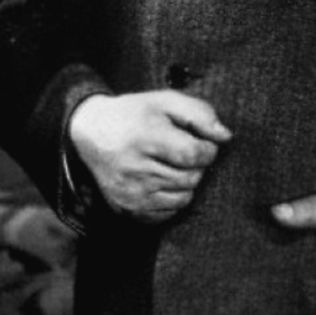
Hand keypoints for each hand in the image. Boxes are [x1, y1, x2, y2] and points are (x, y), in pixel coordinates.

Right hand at [68, 90, 230, 222]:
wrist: (89, 132)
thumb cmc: (133, 114)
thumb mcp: (164, 101)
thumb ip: (199, 113)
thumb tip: (226, 136)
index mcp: (145, 136)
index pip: (194, 154)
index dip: (207, 149)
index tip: (201, 142)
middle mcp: (135, 167)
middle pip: (191, 178)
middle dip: (196, 166)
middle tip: (183, 152)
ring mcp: (131, 192)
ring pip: (183, 198)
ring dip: (185, 182)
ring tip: (170, 165)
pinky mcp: (128, 208)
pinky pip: (168, 213)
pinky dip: (171, 198)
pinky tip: (159, 181)